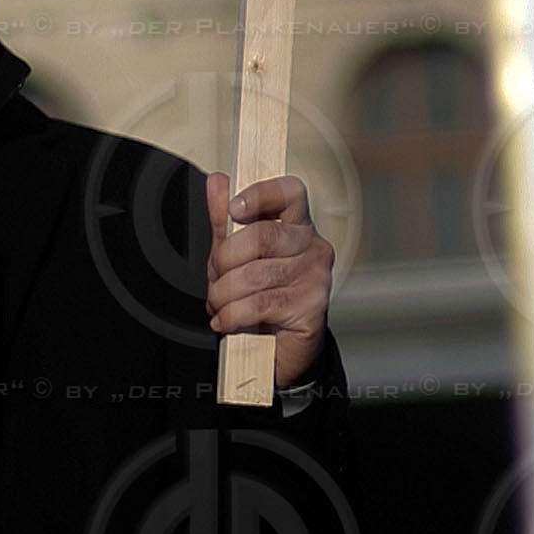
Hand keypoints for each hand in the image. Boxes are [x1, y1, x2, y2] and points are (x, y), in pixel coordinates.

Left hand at [204, 176, 334, 390]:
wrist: (278, 351)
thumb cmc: (260, 297)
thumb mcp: (236, 256)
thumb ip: (226, 221)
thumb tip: (217, 181)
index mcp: (298, 226)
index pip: (291, 192)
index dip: (261, 194)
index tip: (234, 209)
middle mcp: (315, 247)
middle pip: (263, 235)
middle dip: (225, 259)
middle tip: (215, 278)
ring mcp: (317, 277)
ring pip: (256, 275)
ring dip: (224, 294)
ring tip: (218, 304)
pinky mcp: (312, 308)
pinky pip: (259, 304)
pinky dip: (232, 315)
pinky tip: (226, 321)